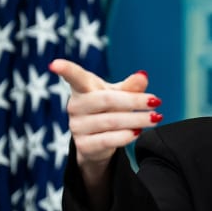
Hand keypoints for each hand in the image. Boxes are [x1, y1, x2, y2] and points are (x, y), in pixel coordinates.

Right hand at [49, 60, 160, 210]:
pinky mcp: (83, 145)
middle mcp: (75, 106)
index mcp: (83, 89)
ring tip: (155, 118)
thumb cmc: (109, 110)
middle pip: (106, 99)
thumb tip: (143, 76)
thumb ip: (131, 87)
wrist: (99, 142)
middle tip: (156, 102)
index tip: (54, 65)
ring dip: (137, 120)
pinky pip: (108, 140)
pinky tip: (138, 132)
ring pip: (112, 121)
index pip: (74, 77)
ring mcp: (77, 127)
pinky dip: (127, 136)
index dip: (65, 70)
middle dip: (134, 101)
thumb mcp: (120, 95)